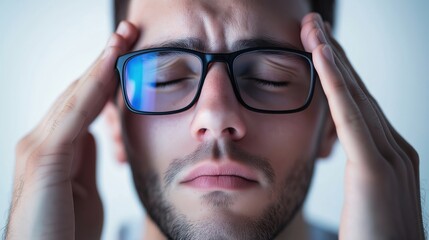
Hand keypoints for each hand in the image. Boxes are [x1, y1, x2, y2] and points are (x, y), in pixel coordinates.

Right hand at [6, 21, 137, 239]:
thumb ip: (85, 160)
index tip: (127, 54)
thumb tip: (96, 134)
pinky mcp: (43, 159)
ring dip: (101, 64)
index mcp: (53, 149)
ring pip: (76, 96)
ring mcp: (37, 147)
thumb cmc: (65, 235)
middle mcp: (40, 141)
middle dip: (104, 60)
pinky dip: (93, 88)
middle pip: (78, 91)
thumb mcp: (83, 191)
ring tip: (123, 37)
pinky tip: (111, 66)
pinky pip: (74, 115)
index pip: (82, 103)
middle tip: (128, 32)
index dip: (105, 76)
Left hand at [301, 13, 423, 239]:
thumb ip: (361, 176)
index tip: (318, 46)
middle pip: (359, 90)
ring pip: (355, 94)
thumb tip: (346, 159)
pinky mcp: (374, 169)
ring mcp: (390, 156)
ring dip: (332, 56)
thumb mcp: (366, 201)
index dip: (339, 71)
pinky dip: (335, 82)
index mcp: (391, 155)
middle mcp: (395, 148)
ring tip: (313, 27)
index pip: (360, 103)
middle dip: (335, 53)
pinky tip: (320, 55)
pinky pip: (350, 116)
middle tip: (314, 24)